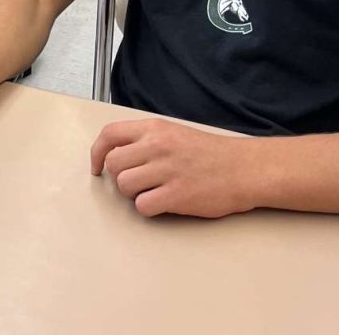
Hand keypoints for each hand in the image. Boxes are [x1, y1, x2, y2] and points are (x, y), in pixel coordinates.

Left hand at [90, 118, 253, 218]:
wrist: (243, 169)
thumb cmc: (209, 153)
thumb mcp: (173, 133)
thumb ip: (145, 140)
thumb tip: (116, 154)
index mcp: (154, 129)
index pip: (109, 135)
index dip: (96, 152)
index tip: (96, 166)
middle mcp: (156, 146)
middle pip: (113, 164)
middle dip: (120, 177)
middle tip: (137, 182)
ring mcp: (166, 170)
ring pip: (124, 186)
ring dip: (134, 194)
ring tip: (154, 191)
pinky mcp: (176, 195)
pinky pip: (142, 206)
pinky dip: (149, 209)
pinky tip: (163, 202)